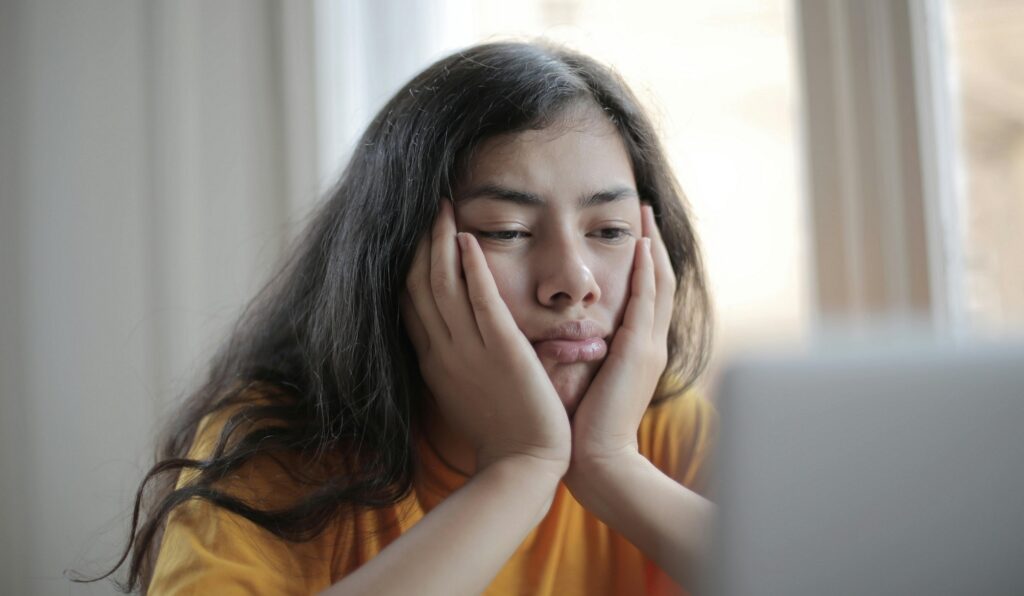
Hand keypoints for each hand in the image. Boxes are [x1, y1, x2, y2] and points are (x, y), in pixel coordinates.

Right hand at [402, 199, 570, 472]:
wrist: (523, 467)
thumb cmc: (501, 433)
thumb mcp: (463, 393)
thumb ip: (453, 361)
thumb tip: (448, 338)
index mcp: (434, 361)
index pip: (410, 304)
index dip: (408, 266)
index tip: (411, 236)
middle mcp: (444, 351)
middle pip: (419, 286)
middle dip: (420, 243)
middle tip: (426, 207)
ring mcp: (469, 350)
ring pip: (443, 285)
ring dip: (441, 242)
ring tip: (443, 207)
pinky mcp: (502, 350)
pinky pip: (481, 300)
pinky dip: (471, 267)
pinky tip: (468, 238)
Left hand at [565, 204, 674, 473]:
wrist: (598, 461)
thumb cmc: (581, 426)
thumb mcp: (584, 379)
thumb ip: (578, 352)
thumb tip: (555, 333)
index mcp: (636, 350)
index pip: (644, 296)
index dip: (641, 263)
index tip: (631, 234)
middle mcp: (649, 343)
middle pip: (658, 281)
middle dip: (652, 244)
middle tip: (644, 210)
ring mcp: (649, 346)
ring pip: (659, 283)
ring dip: (653, 246)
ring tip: (646, 215)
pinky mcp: (640, 351)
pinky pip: (648, 300)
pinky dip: (646, 270)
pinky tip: (642, 244)